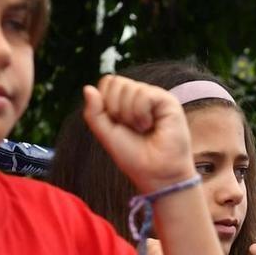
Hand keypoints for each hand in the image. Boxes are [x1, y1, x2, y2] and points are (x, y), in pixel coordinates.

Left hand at [83, 75, 192, 192]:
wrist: (155, 172)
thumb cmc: (133, 156)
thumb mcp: (106, 133)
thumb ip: (94, 112)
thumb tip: (87, 88)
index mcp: (126, 100)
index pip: (108, 82)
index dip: (105, 102)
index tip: (116, 123)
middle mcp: (141, 95)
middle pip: (116, 82)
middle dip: (116, 108)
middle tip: (130, 128)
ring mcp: (155, 96)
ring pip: (129, 88)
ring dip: (130, 115)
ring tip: (143, 129)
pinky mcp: (168, 101)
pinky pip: (144, 94)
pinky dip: (141, 113)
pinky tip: (151, 125)